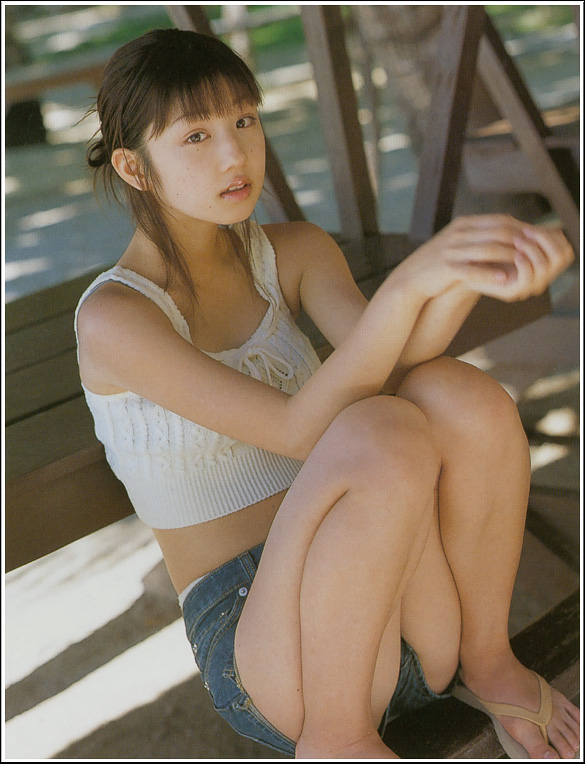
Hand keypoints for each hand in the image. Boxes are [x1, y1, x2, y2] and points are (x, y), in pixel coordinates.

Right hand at [395, 215, 573, 302]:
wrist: (410, 278)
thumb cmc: (438, 263)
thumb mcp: (458, 243)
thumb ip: (479, 237)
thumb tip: (508, 235)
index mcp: (462, 224)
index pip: (499, 220)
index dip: (520, 228)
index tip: (535, 238)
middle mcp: (458, 233)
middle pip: (497, 232)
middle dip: (520, 241)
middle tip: (536, 251)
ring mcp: (451, 250)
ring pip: (488, 249)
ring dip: (510, 256)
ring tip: (526, 264)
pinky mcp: (446, 267)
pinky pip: (472, 269)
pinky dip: (490, 274)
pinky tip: (504, 279)